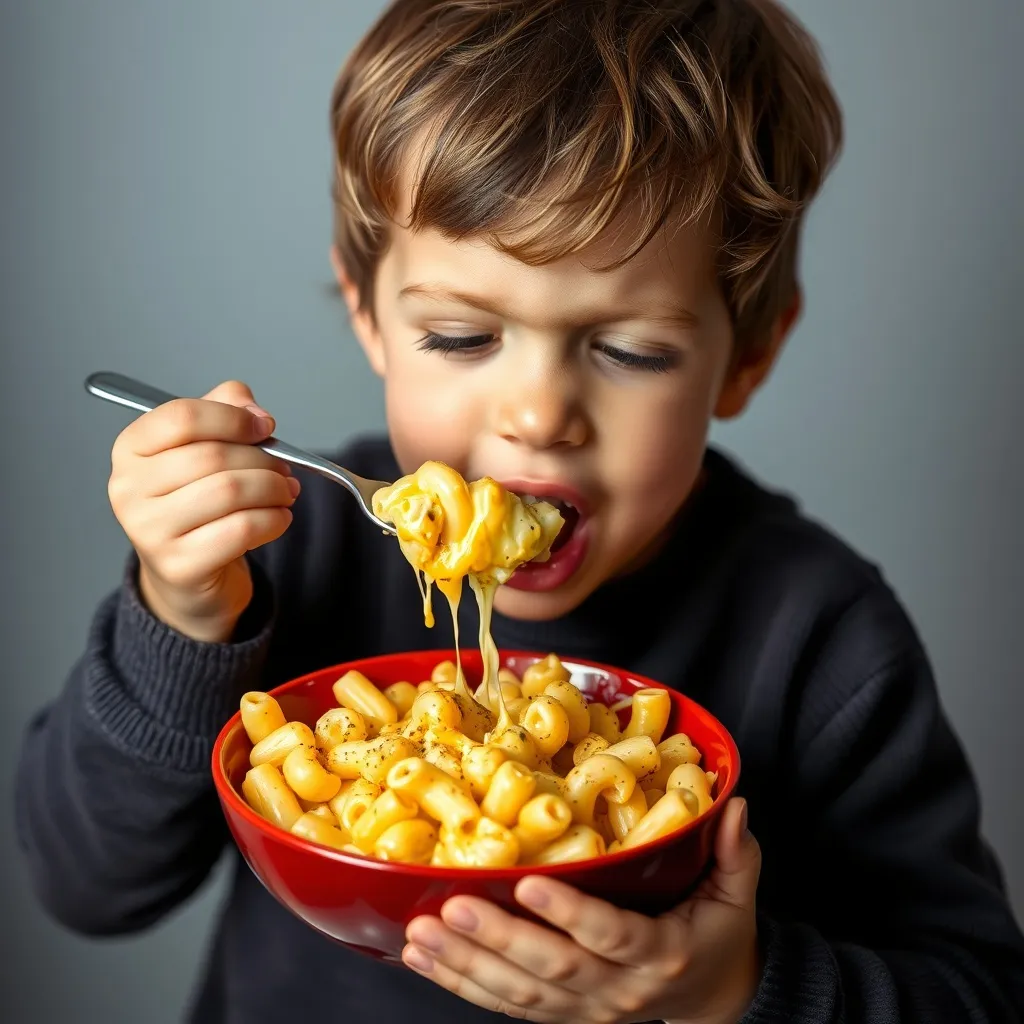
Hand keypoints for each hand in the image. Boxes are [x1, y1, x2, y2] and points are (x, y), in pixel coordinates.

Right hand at [107, 380, 297, 641]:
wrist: (186, 575)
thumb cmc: (196, 503)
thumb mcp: (203, 447)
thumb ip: (224, 410)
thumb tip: (252, 409)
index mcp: (131, 449)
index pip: (182, 416)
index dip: (232, 417)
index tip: (264, 427)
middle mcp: (129, 489)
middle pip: (213, 456)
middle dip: (262, 459)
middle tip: (284, 467)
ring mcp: (149, 530)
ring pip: (230, 492)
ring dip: (273, 488)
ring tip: (285, 491)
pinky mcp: (179, 565)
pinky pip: (241, 530)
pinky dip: (273, 519)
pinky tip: (279, 517)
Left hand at [403, 798, 760, 1023]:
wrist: (712, 997)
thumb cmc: (718, 933)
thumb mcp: (737, 894)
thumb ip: (736, 851)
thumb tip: (733, 801)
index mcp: (661, 954)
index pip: (611, 935)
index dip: (569, 912)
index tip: (528, 880)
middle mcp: (619, 990)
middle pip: (553, 970)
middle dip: (499, 938)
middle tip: (451, 905)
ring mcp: (586, 1009)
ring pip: (520, 995)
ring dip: (466, 964)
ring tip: (421, 933)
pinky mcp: (562, 1015)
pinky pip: (507, 1006)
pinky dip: (462, 983)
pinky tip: (424, 958)